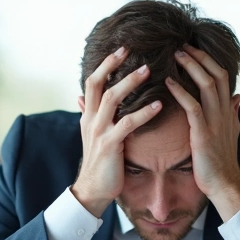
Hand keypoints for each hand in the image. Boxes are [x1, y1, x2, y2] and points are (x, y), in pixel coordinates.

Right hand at [71, 47, 163, 216]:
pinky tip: (159, 104)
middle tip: (130, 49)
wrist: (93, 190)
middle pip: (98, 84)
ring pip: (112, 99)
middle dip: (112, 65)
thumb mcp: (91, 134)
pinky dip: (143, 112)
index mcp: (88, 115)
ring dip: (130, 83)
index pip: (93, 82)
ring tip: (149, 70)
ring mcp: (99, 131)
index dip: (105, 64)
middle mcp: (90, 119)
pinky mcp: (109, 145)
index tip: (121, 49)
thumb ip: (88, 114)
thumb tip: (81, 97)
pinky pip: (127, 124)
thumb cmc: (99, 162)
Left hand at [166, 45, 239, 219]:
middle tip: (181, 44)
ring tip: (175, 55)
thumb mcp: (231, 131)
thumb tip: (237, 96)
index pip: (222, 76)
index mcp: (229, 110)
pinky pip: (193, 107)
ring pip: (207, 85)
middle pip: (216, 74)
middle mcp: (225, 111)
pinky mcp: (204, 134)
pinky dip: (180, 92)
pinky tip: (168, 82)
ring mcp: (216, 122)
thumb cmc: (222, 160)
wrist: (225, 184)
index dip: (208, 60)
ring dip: (191, 67)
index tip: (192, 48)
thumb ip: (232, 112)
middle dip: (199, 57)